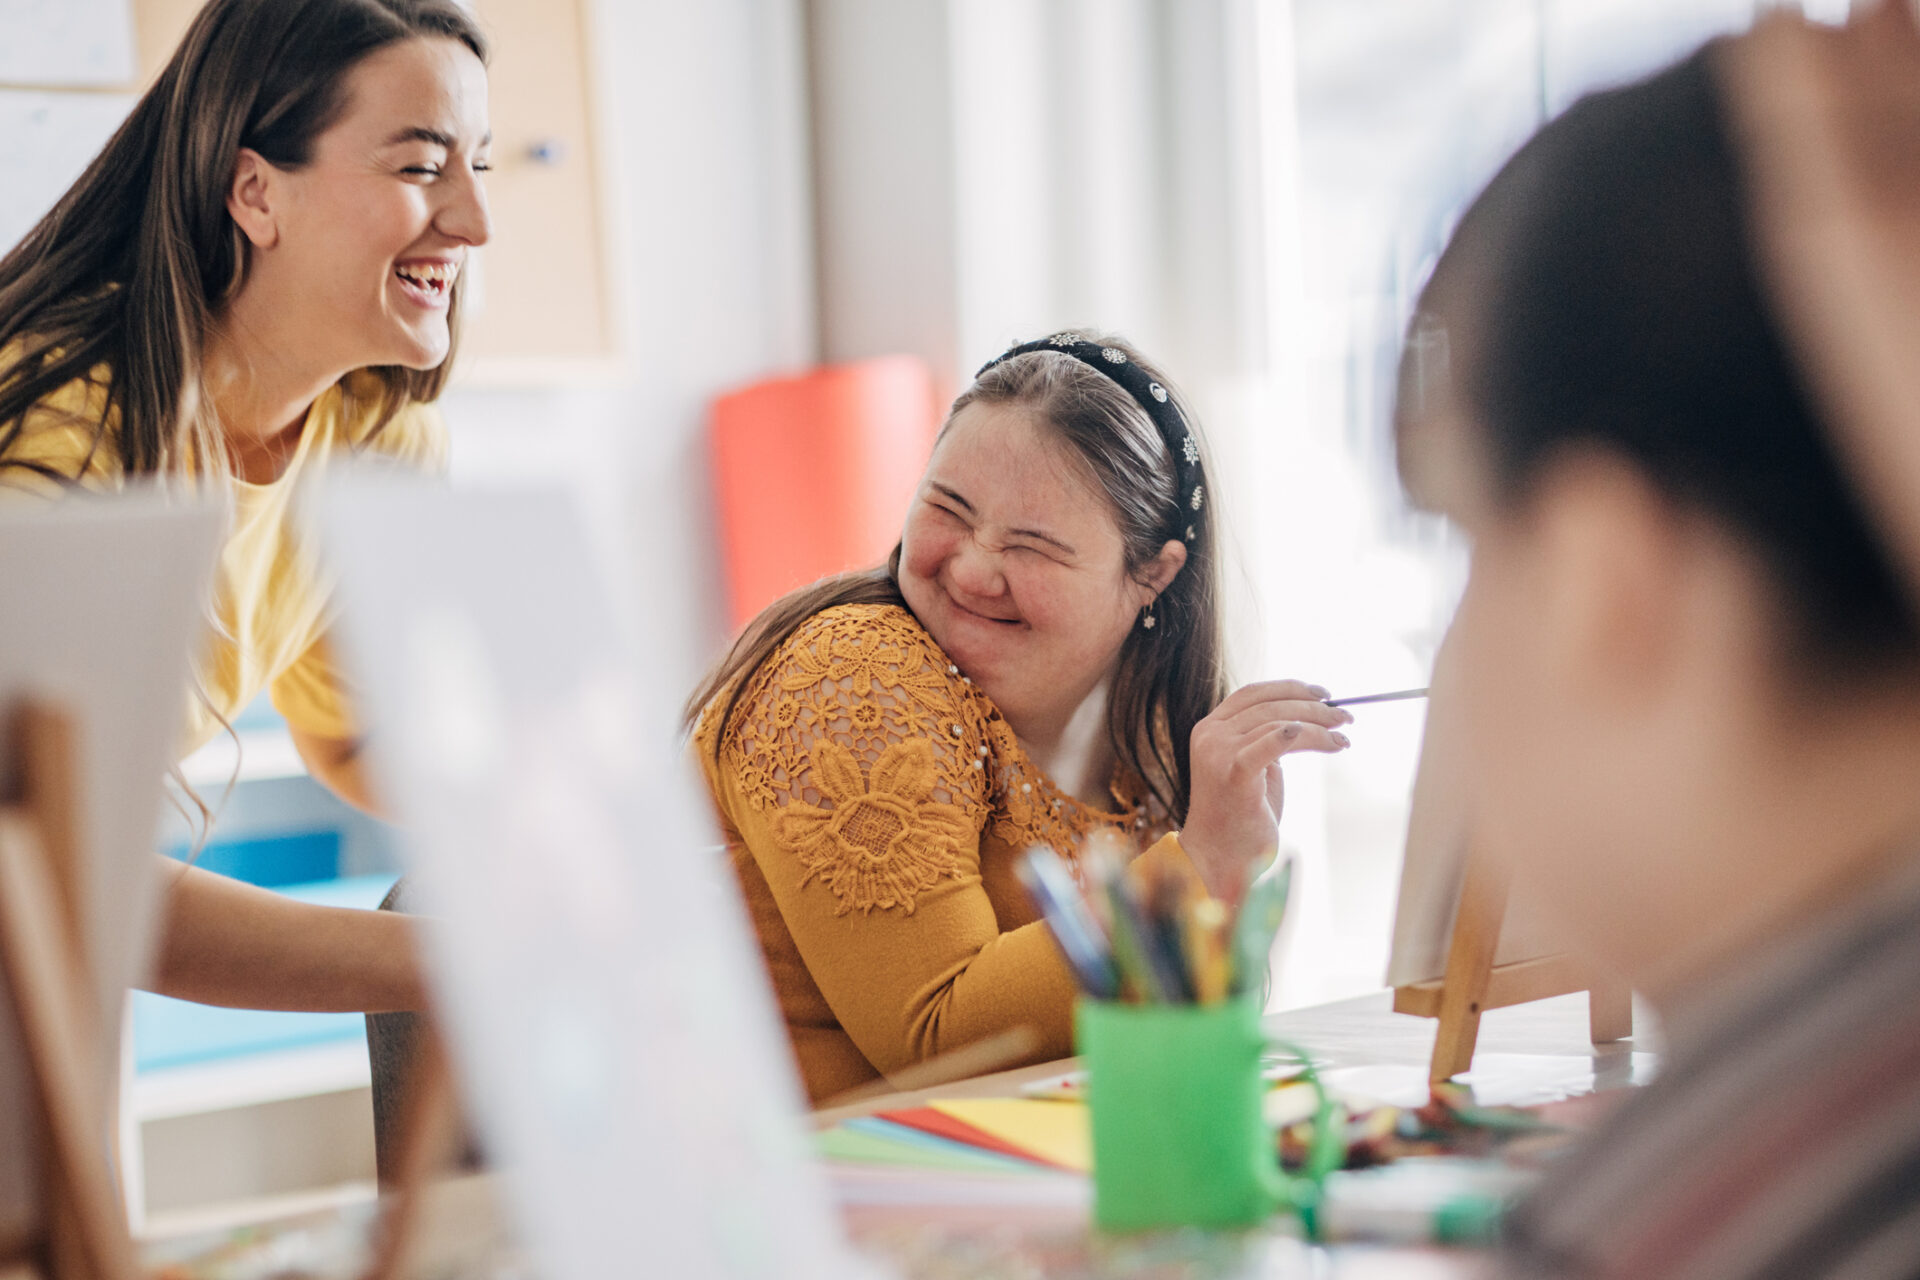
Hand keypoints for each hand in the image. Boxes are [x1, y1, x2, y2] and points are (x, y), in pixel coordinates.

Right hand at [1179, 679, 1350, 900]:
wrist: (1218, 858)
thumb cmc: (1240, 816)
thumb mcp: (1252, 767)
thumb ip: (1265, 740)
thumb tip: (1305, 719)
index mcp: (1209, 729)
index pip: (1252, 694)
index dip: (1290, 688)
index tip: (1323, 694)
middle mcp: (1210, 735)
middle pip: (1269, 705)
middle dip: (1313, 707)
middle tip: (1345, 716)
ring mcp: (1218, 753)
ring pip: (1279, 723)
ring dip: (1318, 727)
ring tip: (1342, 738)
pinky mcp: (1233, 773)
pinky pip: (1272, 744)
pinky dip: (1300, 736)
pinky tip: (1326, 741)